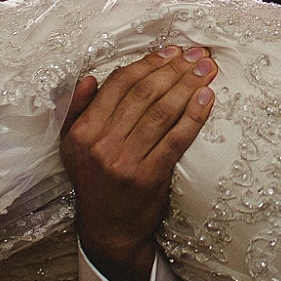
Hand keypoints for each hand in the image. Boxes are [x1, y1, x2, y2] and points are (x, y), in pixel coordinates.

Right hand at [59, 45, 220, 280]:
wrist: (109, 229)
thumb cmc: (94, 182)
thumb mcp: (72, 147)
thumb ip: (77, 110)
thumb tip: (89, 78)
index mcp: (84, 131)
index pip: (119, 84)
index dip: (148, 63)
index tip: (171, 51)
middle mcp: (102, 144)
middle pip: (144, 94)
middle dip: (174, 68)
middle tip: (197, 54)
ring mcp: (126, 162)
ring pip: (161, 112)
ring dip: (188, 85)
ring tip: (207, 69)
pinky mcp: (149, 177)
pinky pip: (176, 139)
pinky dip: (193, 116)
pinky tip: (207, 98)